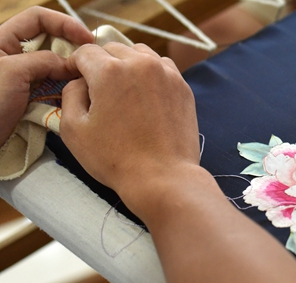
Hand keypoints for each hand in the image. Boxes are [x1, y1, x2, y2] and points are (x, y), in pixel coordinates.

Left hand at [0, 7, 92, 145]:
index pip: (38, 19)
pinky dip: (66, 94)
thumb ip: (44, 60)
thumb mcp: (13, 72)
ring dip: (71, 75)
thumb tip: (71, 64)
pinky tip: (75, 99)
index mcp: (2, 41)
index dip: (64, 24)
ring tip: (84, 84)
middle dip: (71, 52)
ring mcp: (24, 80)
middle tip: (90, 64)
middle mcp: (14, 57)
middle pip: (51, 44)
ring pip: (56, 69)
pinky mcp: (30, 100)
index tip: (87, 38)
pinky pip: (55, 91)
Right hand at [60, 42, 199, 211]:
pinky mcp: (183, 87)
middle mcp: (140, 64)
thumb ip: (69, 95)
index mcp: (109, 71)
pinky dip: (150, 74)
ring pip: (140, 54)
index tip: (75, 80)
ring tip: (123, 91)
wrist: (163, 178)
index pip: (85, 52)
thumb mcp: (73, 129)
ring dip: (128, 65)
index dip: (75, 65)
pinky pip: (162, 68)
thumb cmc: (116, 159)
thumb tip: (79, 81)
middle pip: (113, 49)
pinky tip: (145, 96)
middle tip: (98, 91)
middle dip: (101, 64)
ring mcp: (166, 74)